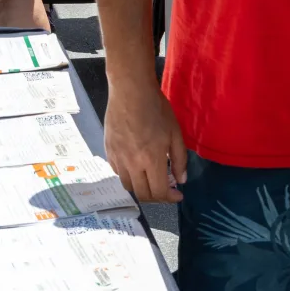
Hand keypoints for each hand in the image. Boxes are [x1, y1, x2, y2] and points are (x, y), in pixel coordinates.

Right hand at [104, 79, 186, 202]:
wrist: (130, 92)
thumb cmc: (157, 109)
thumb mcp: (175, 133)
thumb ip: (179, 159)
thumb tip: (181, 180)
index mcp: (151, 160)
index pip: (159, 192)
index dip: (170, 198)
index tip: (178, 195)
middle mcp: (132, 164)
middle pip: (142, 194)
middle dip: (157, 197)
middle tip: (166, 189)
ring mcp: (118, 159)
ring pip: (128, 186)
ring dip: (142, 188)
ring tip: (151, 179)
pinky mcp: (108, 152)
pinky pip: (118, 173)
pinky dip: (130, 176)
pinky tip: (137, 167)